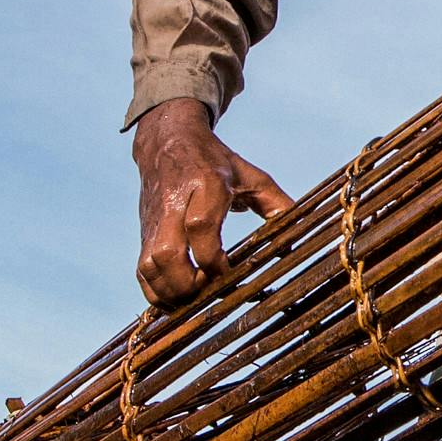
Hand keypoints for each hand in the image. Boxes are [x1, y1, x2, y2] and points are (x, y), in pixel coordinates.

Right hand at [132, 97, 293, 307]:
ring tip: (195, 298)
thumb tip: (300, 236)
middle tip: (209, 290)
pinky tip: (178, 299)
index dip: (214, 258)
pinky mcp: (145, 231)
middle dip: (189, 283)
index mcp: (205, 185)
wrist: (168, 141)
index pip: (201, 226)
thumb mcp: (250, 175)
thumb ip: (276, 204)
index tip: (229, 273)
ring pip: (150, 265)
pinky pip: (141, 270)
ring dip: (172, 292)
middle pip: (169, 252)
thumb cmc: (214, 161)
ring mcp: (156, 220)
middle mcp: (175, 204)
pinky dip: (156, 292)